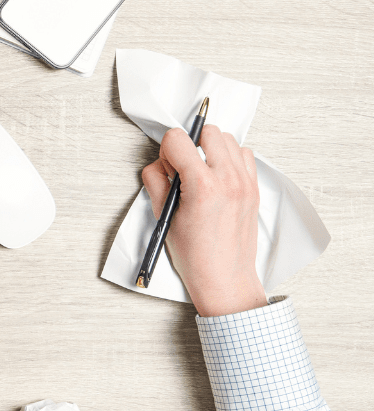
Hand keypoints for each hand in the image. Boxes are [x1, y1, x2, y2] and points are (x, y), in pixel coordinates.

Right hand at [140, 125, 266, 317]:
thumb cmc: (196, 256)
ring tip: (201, 171)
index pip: (178, 139)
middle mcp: (228, 180)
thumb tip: (158, 165)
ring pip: (228, 139)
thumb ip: (157, 183)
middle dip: (190, 143)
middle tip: (182, 167)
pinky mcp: (254, 188)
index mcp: (203, 187)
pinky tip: (217, 176)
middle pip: (208, 131)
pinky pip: (244, 155)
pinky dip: (229, 158)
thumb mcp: (164, 217)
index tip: (167, 167)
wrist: (225, 278)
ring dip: (210, 149)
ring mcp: (245, 183)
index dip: (166, 150)